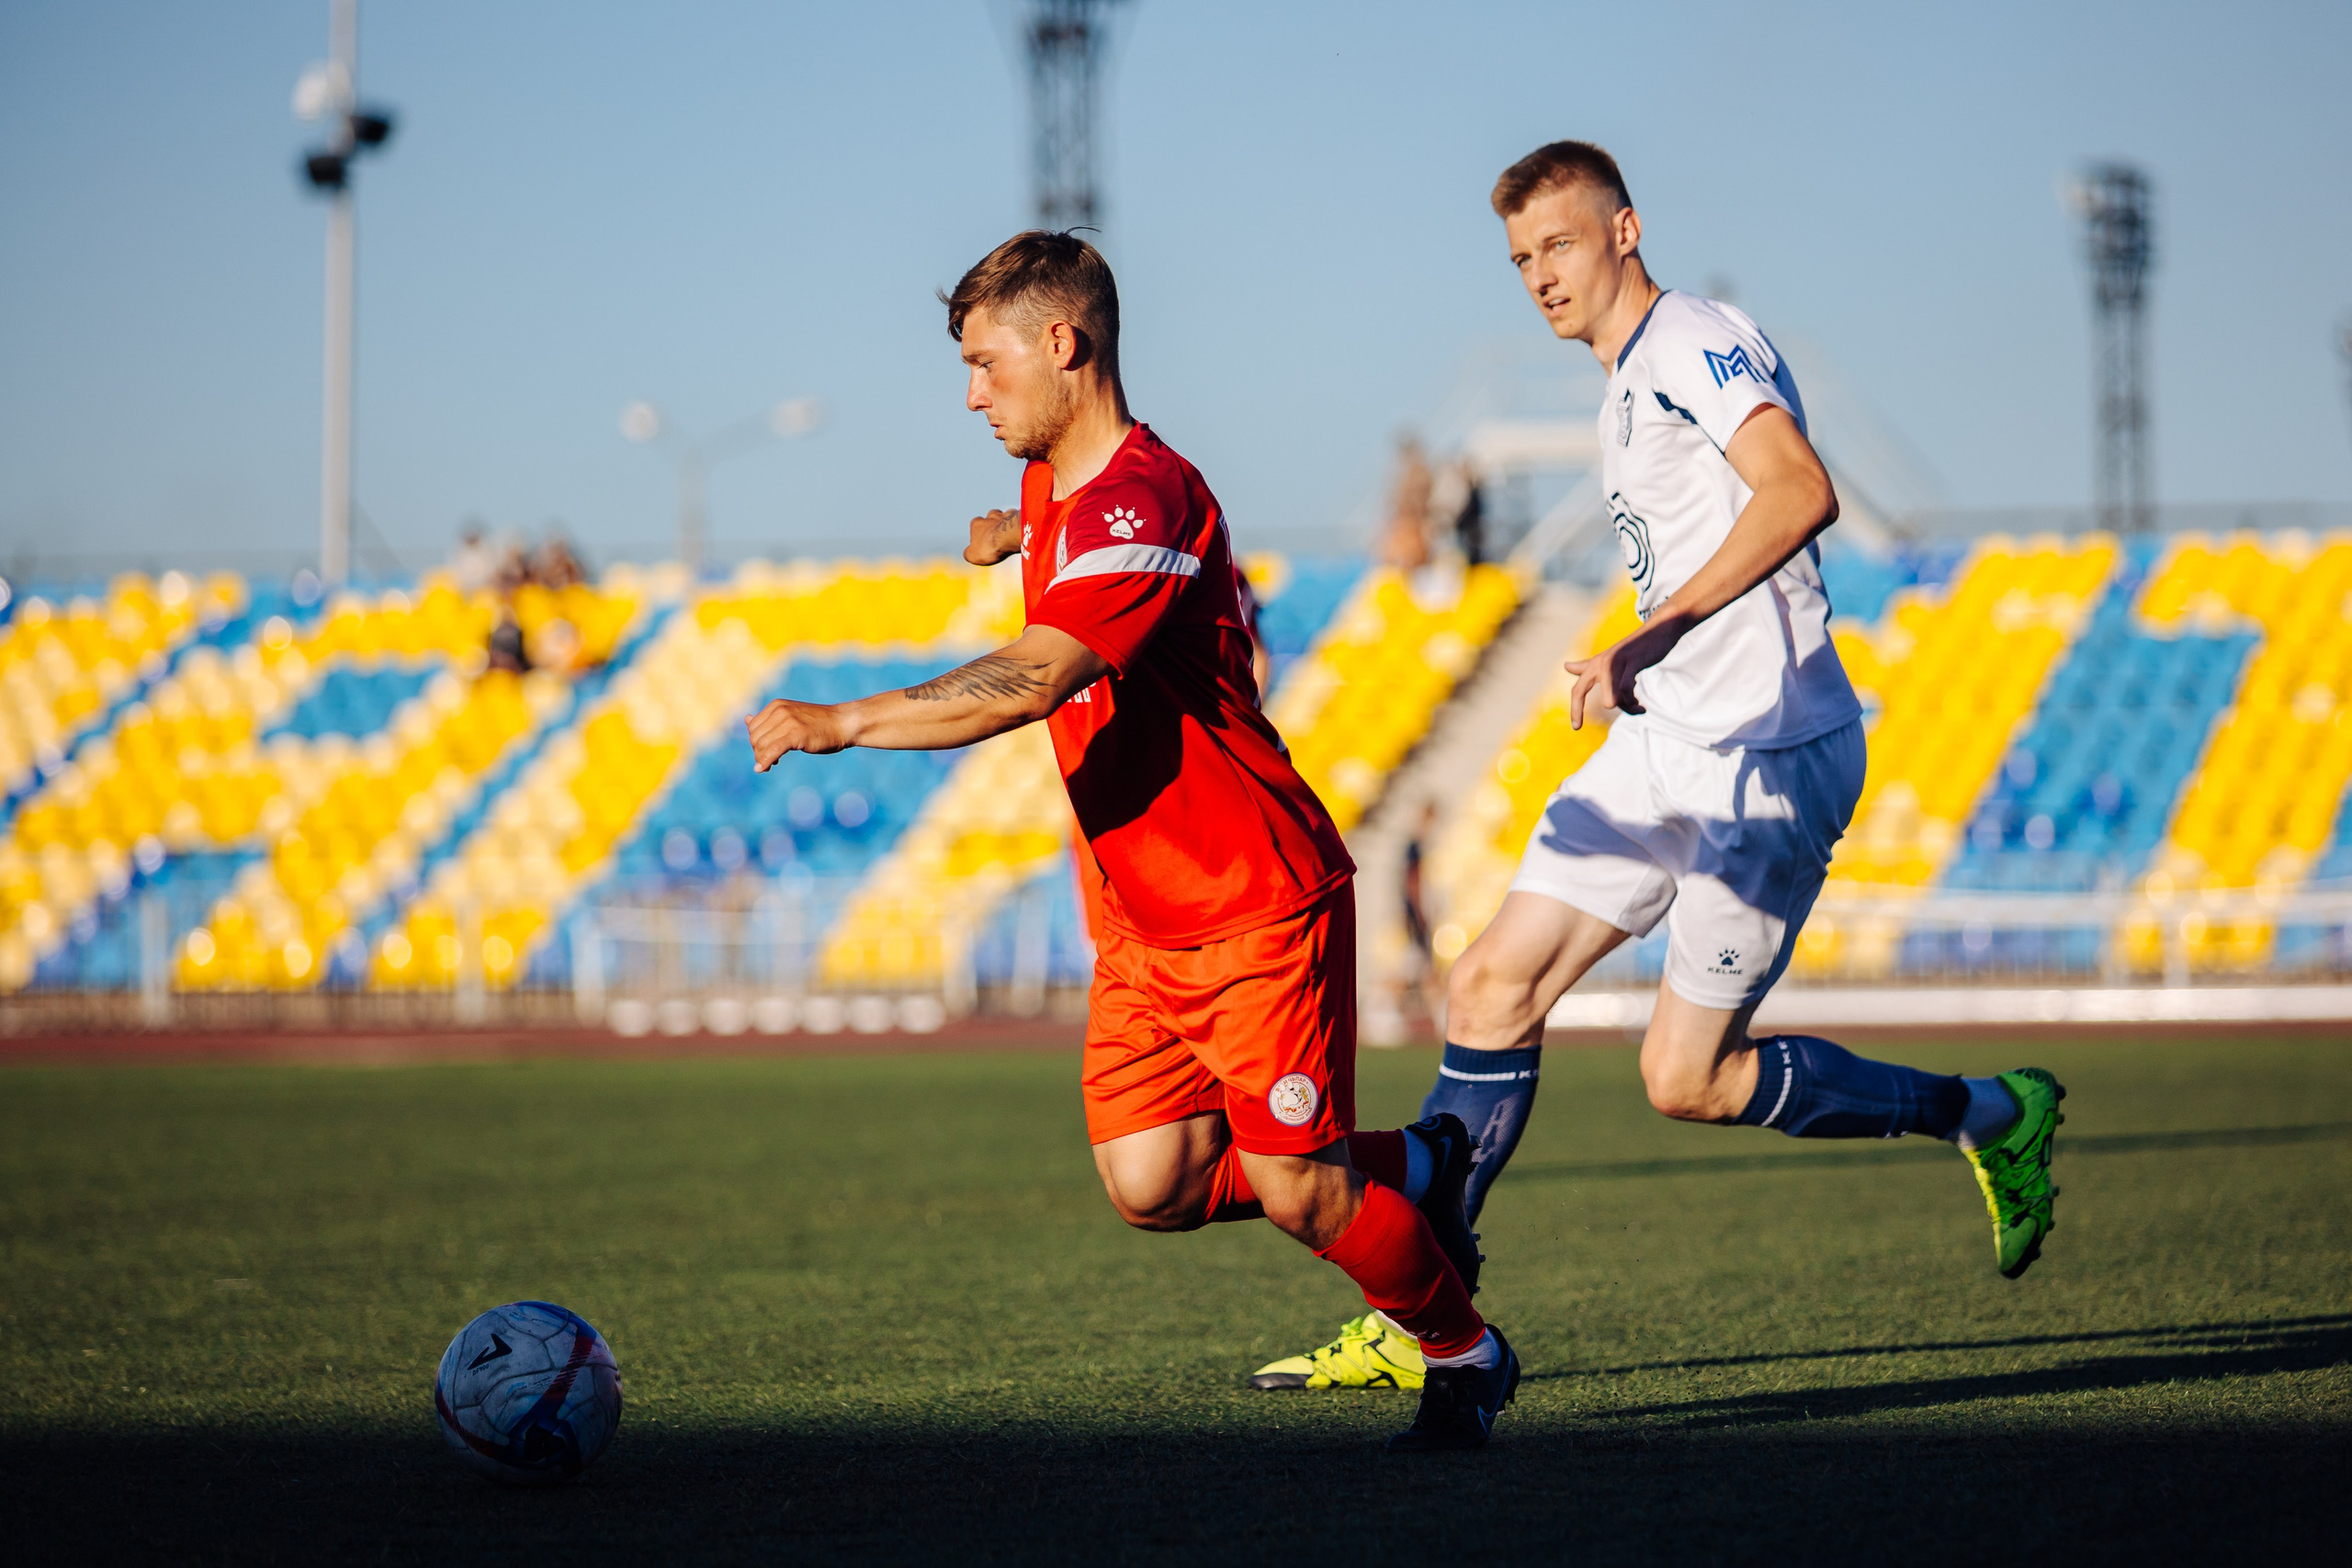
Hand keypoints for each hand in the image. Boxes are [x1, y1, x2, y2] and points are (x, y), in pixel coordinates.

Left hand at [745, 699, 851, 770]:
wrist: (843, 723)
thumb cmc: (819, 723)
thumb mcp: (791, 716)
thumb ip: (769, 720)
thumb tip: (746, 719)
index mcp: (776, 705)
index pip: (753, 727)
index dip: (757, 743)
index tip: (768, 751)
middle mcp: (779, 711)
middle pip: (755, 738)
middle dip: (759, 752)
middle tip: (773, 760)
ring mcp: (787, 721)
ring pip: (761, 745)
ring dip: (763, 759)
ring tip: (774, 763)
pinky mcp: (796, 734)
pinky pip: (772, 750)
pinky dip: (765, 761)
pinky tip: (762, 769)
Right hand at [965, 508, 1022, 566]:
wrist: (1009, 539)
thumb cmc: (990, 547)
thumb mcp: (973, 556)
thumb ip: (969, 554)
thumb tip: (968, 554)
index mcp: (976, 523)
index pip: (975, 524)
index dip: (979, 533)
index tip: (984, 543)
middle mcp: (990, 516)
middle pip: (991, 516)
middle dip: (994, 524)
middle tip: (998, 536)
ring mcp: (1005, 515)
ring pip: (1006, 514)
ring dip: (1008, 521)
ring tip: (1011, 532)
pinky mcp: (1019, 517)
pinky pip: (1019, 517)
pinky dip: (1020, 523)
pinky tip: (1022, 531)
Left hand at [1563, 618, 1683, 728]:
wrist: (1659, 630)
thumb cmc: (1635, 648)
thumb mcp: (1611, 658)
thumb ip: (1589, 665)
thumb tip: (1566, 666)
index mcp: (1596, 664)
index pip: (1577, 689)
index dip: (1574, 708)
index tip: (1576, 727)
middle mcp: (1601, 662)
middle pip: (1580, 690)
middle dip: (1577, 709)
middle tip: (1580, 726)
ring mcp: (1615, 661)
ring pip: (1610, 696)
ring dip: (1625, 708)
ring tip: (1638, 709)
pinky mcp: (1632, 661)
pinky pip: (1626, 689)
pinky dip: (1632, 703)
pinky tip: (1640, 706)